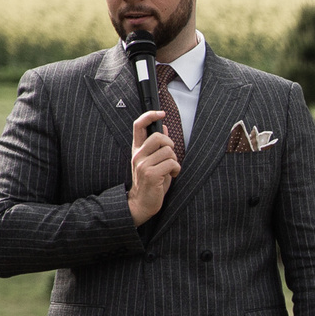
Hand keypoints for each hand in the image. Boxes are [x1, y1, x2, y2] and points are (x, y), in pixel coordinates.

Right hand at [127, 109, 177, 224]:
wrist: (142, 202)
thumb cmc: (151, 182)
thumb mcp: (153, 160)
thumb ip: (157, 145)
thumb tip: (164, 127)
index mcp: (137, 150)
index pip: (138, 126)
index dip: (149, 115)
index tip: (161, 113)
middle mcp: (138, 155)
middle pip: (159, 136)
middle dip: (170, 144)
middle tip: (170, 155)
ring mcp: (143, 164)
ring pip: (168, 151)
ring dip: (174, 160)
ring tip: (170, 169)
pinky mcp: (151, 174)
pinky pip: (171, 163)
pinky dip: (176, 169)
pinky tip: (172, 175)